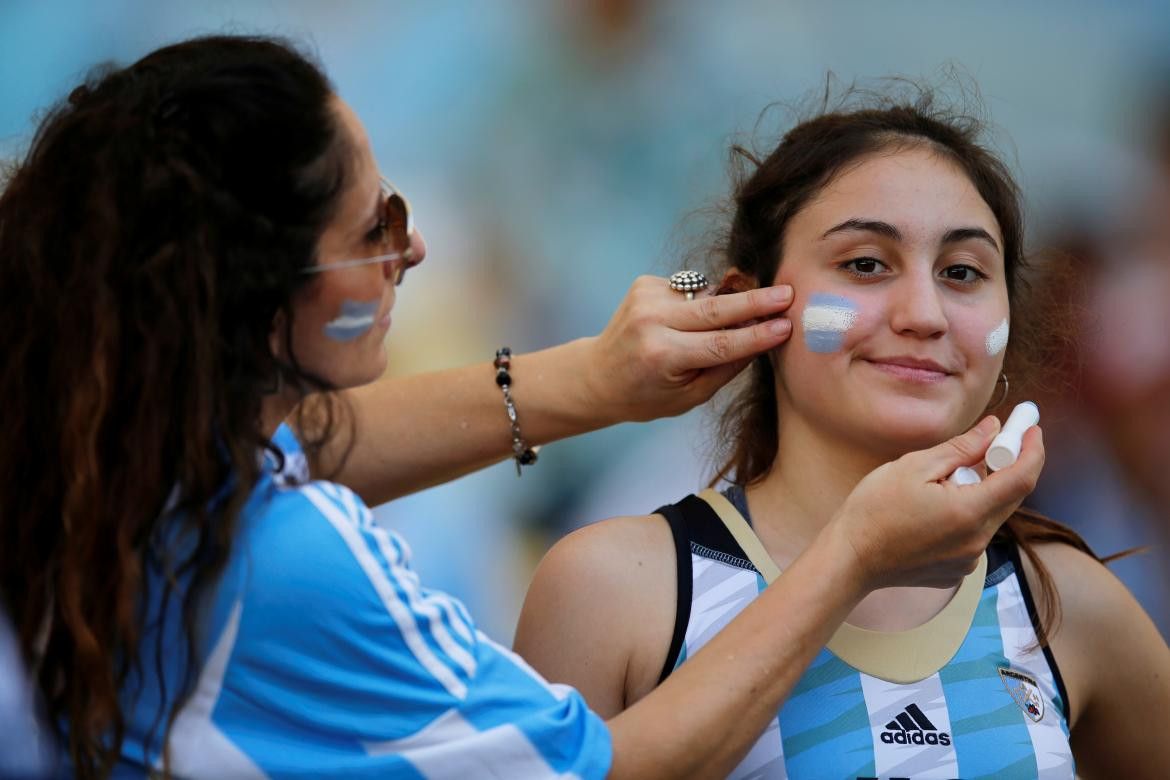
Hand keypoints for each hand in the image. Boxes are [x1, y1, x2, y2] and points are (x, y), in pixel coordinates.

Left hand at [581, 275, 792, 423]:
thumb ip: (725, 367)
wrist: (598, 375)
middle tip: (788, 294)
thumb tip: (763, 339)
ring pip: (705, 294)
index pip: (720, 344)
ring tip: (728, 321)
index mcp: (662, 355)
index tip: (787, 326)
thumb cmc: (647, 394)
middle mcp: (652, 321)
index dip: (757, 335)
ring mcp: (646, 297)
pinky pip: (690, 289)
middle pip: (715, 309)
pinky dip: (698, 302)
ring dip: (725, 303)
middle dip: (755, 301)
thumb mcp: (689, 396)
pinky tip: (685, 320)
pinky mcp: (645, 283)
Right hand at [826, 415, 1044, 591]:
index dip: (1032, 449)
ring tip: (939, 483)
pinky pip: (975, 533)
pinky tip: (934, 509)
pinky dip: (966, 513)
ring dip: (980, 491)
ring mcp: (969, 559)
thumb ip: (961, 448)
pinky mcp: (958, 569)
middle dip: (1005, 466)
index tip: (1030, 428)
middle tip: (988, 444)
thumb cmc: (873, 511)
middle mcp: (977, 540)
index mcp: (968, 512)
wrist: (850, 559)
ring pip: (991, 514)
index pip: (1022, 477)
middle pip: (1010, 496)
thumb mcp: (914, 466)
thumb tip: (992, 430)